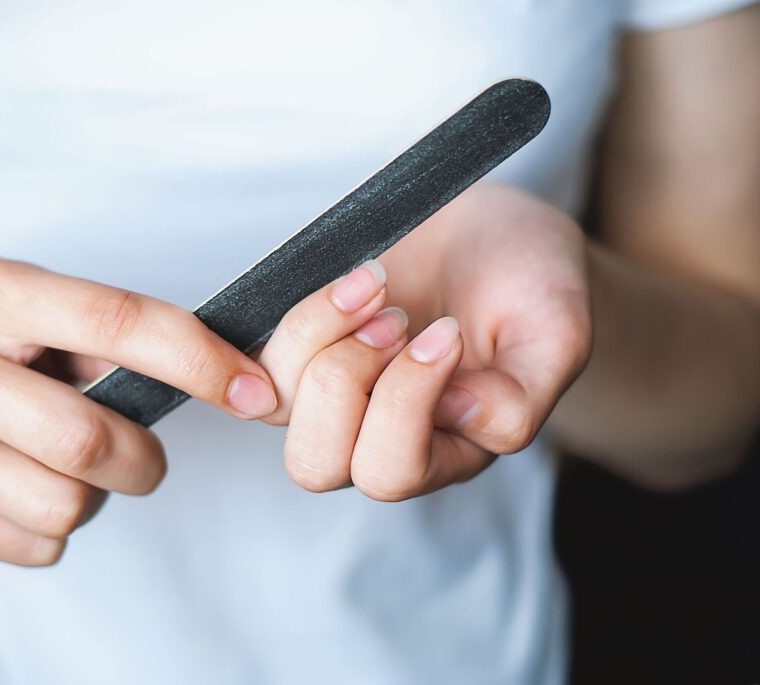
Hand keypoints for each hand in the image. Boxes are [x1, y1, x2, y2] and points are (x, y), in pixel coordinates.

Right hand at [0, 258, 277, 564]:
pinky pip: (34, 545)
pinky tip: (23, 487)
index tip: (253, 391)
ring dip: (95, 495)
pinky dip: (54, 526)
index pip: (116, 321)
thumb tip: (220, 377)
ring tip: (64, 465)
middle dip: (142, 459)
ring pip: (65, 506)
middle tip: (141, 454)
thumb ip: (108, 336)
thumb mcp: (27, 299)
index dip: (198, 361)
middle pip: (87, 439)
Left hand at [259, 182, 590, 499]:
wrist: (492, 230)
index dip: (405, 401)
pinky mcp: (305, 350)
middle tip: (393, 318)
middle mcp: (380, 435)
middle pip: (317, 464)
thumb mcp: (557, 335)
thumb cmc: (530, 283)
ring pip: (279, 409)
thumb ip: (522, 398)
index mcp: (445, 451)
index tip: (449, 329)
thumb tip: (458, 417)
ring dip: (317, 338)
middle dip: (343, 381)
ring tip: (373, 284)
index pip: (392, 471)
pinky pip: (262, 361)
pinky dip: (297, 317)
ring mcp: (336, 393)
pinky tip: (351, 281)